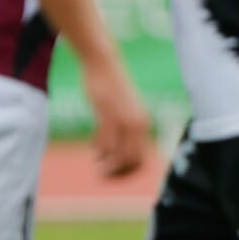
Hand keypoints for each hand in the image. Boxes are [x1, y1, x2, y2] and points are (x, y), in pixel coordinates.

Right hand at [83, 57, 150, 177]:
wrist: (104, 64)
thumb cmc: (113, 87)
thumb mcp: (126, 109)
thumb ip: (127, 127)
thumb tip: (122, 150)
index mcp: (144, 123)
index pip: (142, 159)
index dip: (129, 172)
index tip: (116, 175)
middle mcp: (138, 123)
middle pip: (131, 161)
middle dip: (117, 173)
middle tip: (103, 175)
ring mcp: (123, 118)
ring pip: (118, 155)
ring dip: (106, 165)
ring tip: (98, 165)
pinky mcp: (107, 114)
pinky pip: (104, 142)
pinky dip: (99, 150)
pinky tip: (94, 150)